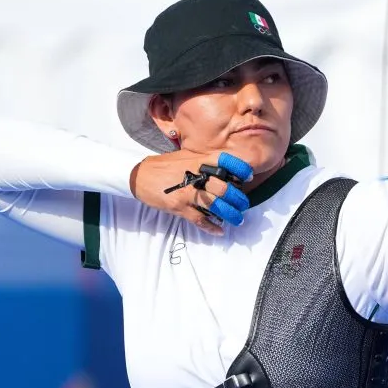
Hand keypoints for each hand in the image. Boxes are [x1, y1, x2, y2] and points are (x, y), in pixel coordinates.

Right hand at [130, 151, 252, 234]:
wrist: (139, 175)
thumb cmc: (165, 166)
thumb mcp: (186, 156)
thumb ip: (204, 160)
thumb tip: (226, 169)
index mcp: (198, 161)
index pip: (225, 162)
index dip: (240, 169)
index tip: (248, 177)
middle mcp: (195, 176)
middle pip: (224, 189)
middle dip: (238, 199)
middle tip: (243, 204)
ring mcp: (187, 192)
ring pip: (216, 206)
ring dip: (230, 214)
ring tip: (237, 219)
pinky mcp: (179, 207)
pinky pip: (200, 219)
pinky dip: (211, 227)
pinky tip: (219, 230)